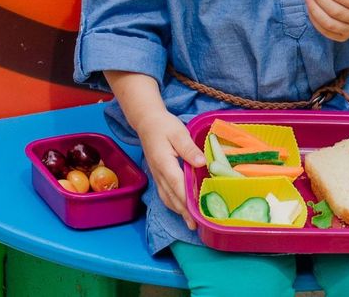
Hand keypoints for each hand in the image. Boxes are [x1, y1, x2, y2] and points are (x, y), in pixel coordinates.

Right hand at [135, 110, 204, 227]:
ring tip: (190, 223)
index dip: (187, 200)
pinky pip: (165, 194)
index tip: (197, 213)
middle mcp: (159, 173)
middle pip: (172, 197)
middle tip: (195, 226)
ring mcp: (157, 175)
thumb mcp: (179, 133)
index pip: (177, 185)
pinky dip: (173, 204)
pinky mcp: (158, 175)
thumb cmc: (164, 126)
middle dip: (184, 212)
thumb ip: (189, 149)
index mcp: (164, 163)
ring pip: (167, 198)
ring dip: (178, 211)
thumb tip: (202, 163)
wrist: (147, 122)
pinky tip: (181, 209)